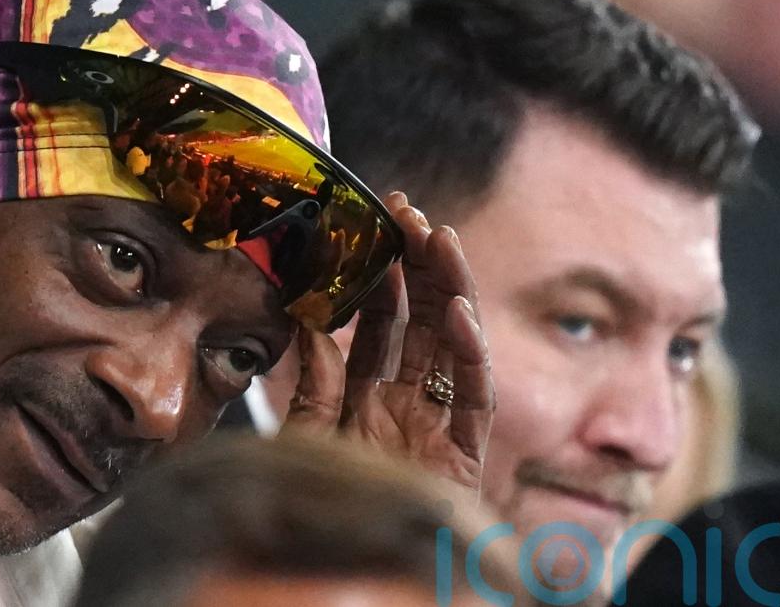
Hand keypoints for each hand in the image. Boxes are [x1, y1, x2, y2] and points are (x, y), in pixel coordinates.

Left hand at [281, 192, 493, 498]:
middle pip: (418, 319)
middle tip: (408, 213)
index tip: (371, 227)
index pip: (376, 322)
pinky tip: (458, 312)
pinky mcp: (467, 450)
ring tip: (438, 237)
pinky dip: (471, 353)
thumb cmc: (333, 509)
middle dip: (416, 264)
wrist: (367, 567)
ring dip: (447, 287)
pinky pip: (474, 394)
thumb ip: (313, 383)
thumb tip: (305, 321)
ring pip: (451, 340)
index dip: (376, 275)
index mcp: (365, 395)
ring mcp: (439, 421)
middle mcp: (406, 400)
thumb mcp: (309, 439)